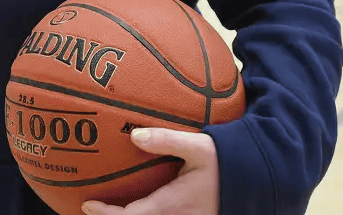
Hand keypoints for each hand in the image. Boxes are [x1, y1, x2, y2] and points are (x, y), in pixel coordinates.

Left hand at [81, 128, 219, 214]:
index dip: (107, 214)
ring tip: (107, 210)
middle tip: (91, 209)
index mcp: (174, 203)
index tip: (88, 205)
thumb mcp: (198, 146)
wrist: (255, 179)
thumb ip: (166, 140)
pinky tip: (134, 209)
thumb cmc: (225, 161)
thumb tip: (135, 136)